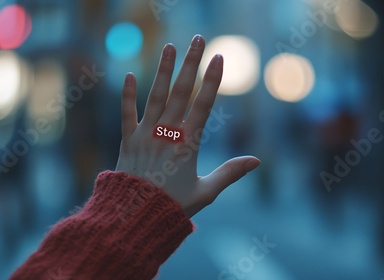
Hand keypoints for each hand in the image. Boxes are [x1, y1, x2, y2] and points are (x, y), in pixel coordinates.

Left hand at [115, 35, 260, 216]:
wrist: (134, 216)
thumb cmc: (172, 205)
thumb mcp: (206, 191)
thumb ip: (230, 173)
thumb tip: (257, 161)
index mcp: (187, 143)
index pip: (203, 104)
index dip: (212, 80)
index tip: (219, 58)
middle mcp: (166, 132)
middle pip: (181, 91)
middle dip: (191, 63)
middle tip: (197, 40)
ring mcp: (145, 133)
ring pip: (156, 95)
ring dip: (164, 70)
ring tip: (170, 47)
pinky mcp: (127, 139)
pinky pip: (126, 112)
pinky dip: (127, 94)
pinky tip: (130, 74)